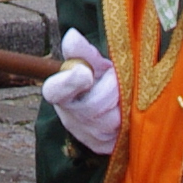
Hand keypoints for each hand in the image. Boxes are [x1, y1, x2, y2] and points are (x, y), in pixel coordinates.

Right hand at [40, 31, 120, 159]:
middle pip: (92, 106)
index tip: (85, 72)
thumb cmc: (96, 79)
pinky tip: (126, 112)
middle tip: (117, 78)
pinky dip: (127, 120)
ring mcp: (86, 135)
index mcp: (59, 92)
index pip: (55, 90)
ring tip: (122, 95)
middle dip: (111, 89)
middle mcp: (69, 117)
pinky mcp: (103, 146)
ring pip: (111, 121)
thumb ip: (82, 51)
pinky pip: (121, 133)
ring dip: (122, 104)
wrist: (106, 107)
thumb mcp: (90, 62)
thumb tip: (72, 36)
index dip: (69, 82)